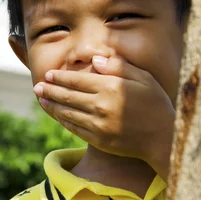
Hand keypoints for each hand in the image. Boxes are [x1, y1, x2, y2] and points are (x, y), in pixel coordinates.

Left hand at [33, 55, 174, 179]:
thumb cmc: (156, 103)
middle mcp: (101, 106)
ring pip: (68, 112)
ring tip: (41, 99)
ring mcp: (98, 125)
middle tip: (37, 86)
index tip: (49, 74)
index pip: (77, 80)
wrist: (163, 138)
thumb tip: (94, 60)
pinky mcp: (98, 140)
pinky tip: (57, 114)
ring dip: (52, 105)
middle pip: (68, 96)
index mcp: (111, 87)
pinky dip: (63, 120)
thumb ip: (119, 66)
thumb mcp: (143, 77)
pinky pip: (75, 128)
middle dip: (50, 90)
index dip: (60, 77)